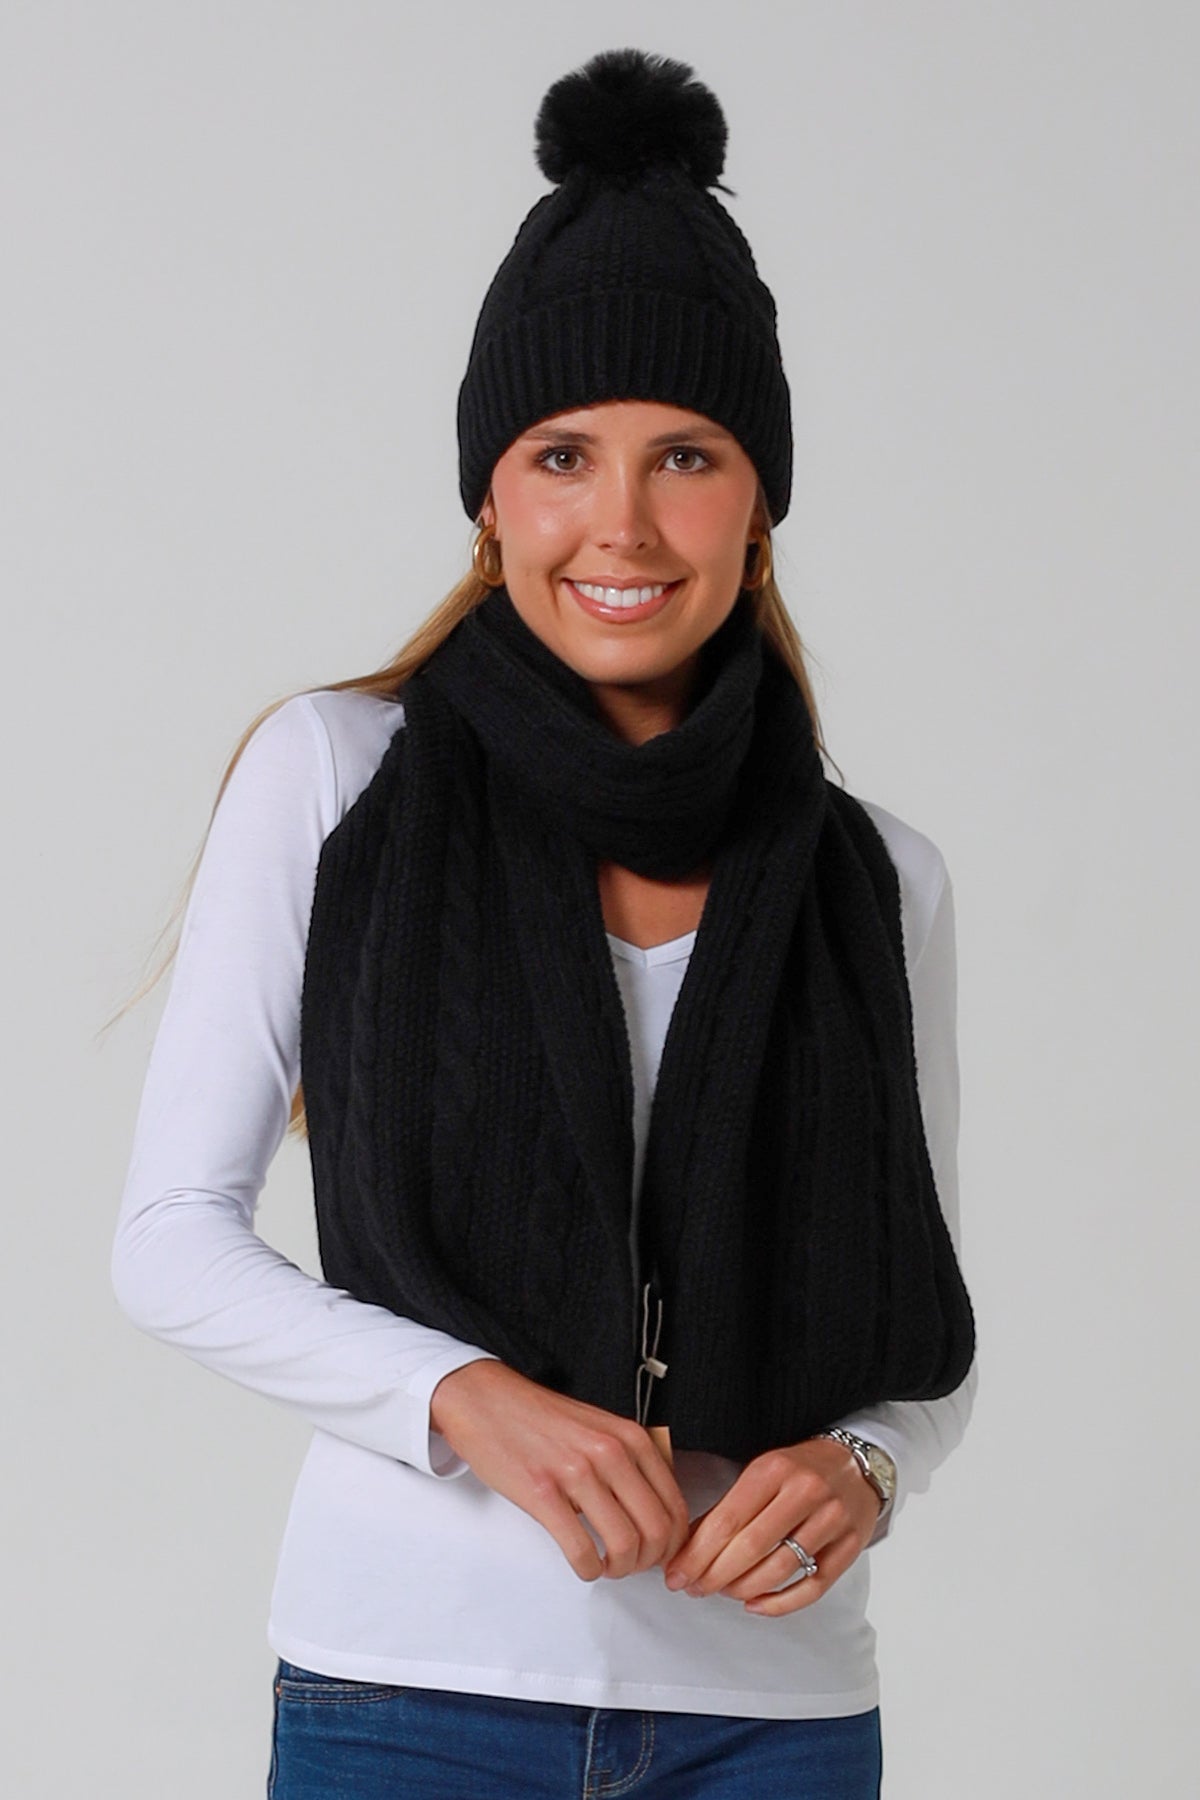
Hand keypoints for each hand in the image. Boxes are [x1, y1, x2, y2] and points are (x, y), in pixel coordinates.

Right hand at [430, 1360, 690, 1583]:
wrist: (488, 1402)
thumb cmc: (543, 1420)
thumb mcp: (602, 1427)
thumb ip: (632, 1462)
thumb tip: (656, 1513)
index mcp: (630, 1438)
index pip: (674, 1506)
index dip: (673, 1544)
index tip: (660, 1555)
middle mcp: (610, 1453)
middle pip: (657, 1531)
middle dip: (649, 1562)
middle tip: (632, 1566)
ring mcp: (576, 1473)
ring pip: (624, 1545)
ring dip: (620, 1569)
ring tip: (607, 1566)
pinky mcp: (542, 1493)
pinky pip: (581, 1550)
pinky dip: (589, 1570)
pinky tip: (584, 1564)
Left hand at [663, 1437, 881, 1615]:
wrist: (856, 1464)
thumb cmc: (800, 1470)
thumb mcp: (761, 1472)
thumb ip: (727, 1507)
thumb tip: (688, 1549)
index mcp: (774, 1468)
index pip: (728, 1520)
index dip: (697, 1554)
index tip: (677, 1575)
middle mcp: (805, 1491)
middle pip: (751, 1547)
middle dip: (715, 1575)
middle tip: (695, 1589)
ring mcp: (832, 1519)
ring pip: (780, 1569)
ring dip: (743, 1589)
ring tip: (723, 1592)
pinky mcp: (851, 1546)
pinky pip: (813, 1587)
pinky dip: (780, 1604)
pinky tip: (756, 1605)